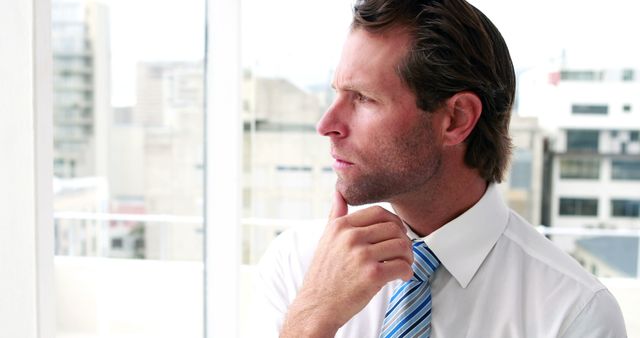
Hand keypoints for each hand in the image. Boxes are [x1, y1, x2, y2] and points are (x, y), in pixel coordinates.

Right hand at [280, 190, 412, 337]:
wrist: (317, 306)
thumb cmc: (324, 274)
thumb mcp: (326, 239)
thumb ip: (336, 215)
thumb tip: (339, 192)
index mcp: (341, 226)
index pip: (379, 212)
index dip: (394, 223)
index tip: (397, 234)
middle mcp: (351, 237)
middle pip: (394, 228)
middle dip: (404, 241)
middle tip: (403, 253)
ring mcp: (361, 255)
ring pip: (402, 246)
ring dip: (408, 257)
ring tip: (403, 265)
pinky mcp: (372, 275)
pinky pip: (402, 266)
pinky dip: (407, 272)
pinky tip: (401, 277)